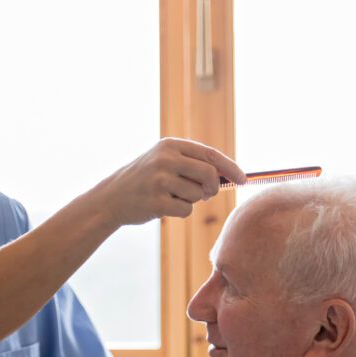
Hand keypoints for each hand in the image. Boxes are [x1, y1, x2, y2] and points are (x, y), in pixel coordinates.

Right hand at [94, 139, 244, 226]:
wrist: (112, 197)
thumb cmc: (145, 179)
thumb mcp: (165, 161)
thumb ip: (193, 163)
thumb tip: (229, 175)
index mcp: (170, 145)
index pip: (210, 155)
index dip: (230, 168)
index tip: (243, 179)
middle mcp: (165, 159)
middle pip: (209, 175)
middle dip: (213, 188)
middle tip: (206, 193)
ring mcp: (160, 180)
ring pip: (198, 194)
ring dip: (191, 200)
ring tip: (172, 196)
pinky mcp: (156, 201)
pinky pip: (186, 210)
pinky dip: (181, 211)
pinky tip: (164, 207)